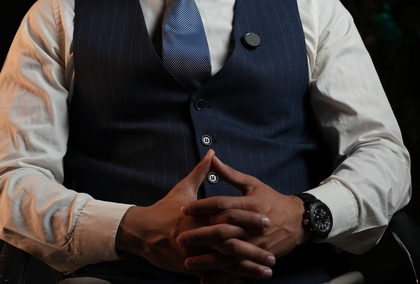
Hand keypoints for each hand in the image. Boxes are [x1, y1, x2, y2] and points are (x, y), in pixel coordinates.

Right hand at [115, 150, 274, 278]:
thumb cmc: (165, 208)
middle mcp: (198, 236)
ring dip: (247, 270)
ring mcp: (193, 254)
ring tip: (267, 272)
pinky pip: (213, 275)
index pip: (229, 217)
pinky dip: (229, 279)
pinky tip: (245, 282)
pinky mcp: (188, 267)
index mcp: (200, 215)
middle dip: (253, 251)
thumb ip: (200, 171)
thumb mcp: (183, 188)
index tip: (267, 220)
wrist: (142, 232)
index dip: (248, 219)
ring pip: (225, 264)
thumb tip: (212, 152)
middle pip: (230, 244)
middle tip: (273, 255)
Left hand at [178, 155, 308, 276]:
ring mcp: (256, 243)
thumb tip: (213, 158)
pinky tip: (205, 278)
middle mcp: (252, 224)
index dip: (202, 206)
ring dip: (207, 259)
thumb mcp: (252, 183)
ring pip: (228, 253)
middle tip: (180, 237)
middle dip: (200, 235)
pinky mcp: (258, 257)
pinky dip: (221, 275)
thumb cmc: (271, 199)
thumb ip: (230, 174)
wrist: (296, 220)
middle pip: (222, 230)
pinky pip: (237, 268)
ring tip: (188, 261)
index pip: (222, 204)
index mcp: (249, 204)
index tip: (184, 208)